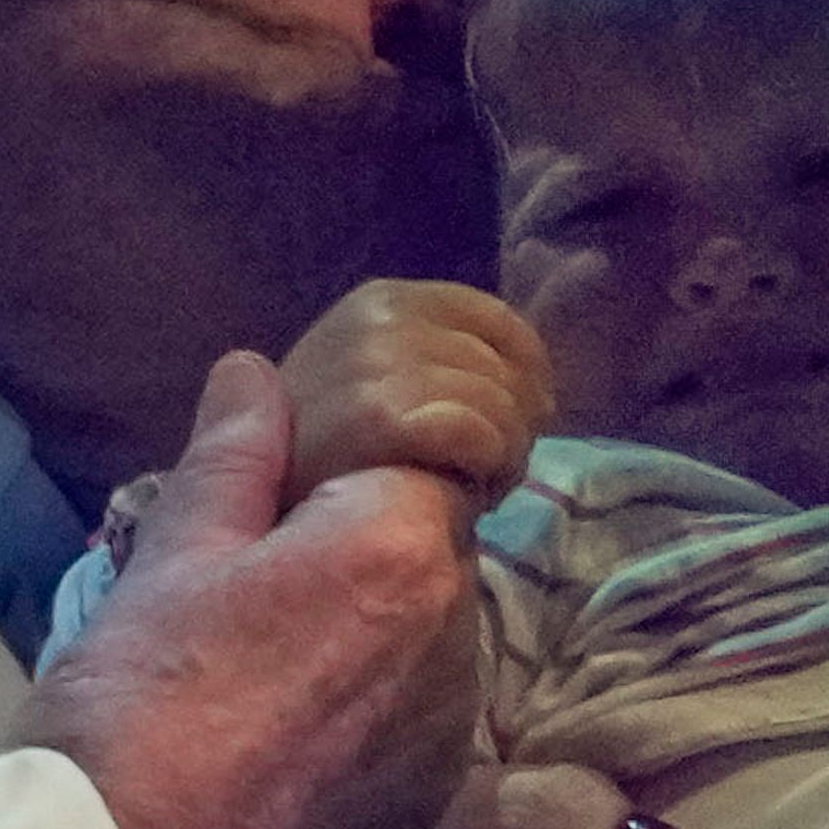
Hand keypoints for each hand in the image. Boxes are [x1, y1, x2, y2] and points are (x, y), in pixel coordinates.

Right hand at [15, 353, 479, 828]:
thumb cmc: (132, 712)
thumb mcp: (169, 560)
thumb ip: (232, 459)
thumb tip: (256, 375)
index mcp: (398, 546)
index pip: (418, 447)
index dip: (350, 454)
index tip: (280, 482)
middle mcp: (454, 633)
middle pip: (426, 540)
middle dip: (355, 537)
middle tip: (244, 574)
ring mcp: (449, 726)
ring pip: (421, 627)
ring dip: (362, 621)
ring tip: (251, 659)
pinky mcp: (426, 801)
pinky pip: (413, 711)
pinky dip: (362, 699)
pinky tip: (275, 725)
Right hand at [282, 279, 551, 504]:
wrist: (261, 528)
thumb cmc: (332, 473)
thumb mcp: (388, 389)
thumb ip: (456, 354)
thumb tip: (567, 312)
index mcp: (381, 301)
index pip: (499, 320)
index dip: (528, 379)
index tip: (520, 428)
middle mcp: (372, 320)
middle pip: (503, 366)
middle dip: (516, 426)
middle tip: (488, 474)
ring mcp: (369, 365)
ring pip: (496, 401)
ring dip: (503, 456)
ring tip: (475, 490)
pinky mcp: (373, 419)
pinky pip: (474, 429)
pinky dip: (486, 468)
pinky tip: (467, 499)